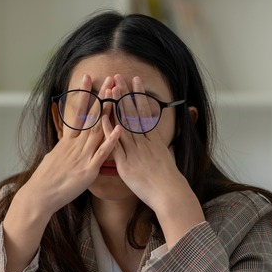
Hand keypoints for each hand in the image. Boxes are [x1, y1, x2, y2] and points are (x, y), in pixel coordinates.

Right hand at [20, 74, 121, 215]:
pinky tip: (119, 128)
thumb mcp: (54, 157)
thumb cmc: (46, 180)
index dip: (83, 94)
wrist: (40, 195)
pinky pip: (102, 153)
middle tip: (109, 78)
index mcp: (67, 141)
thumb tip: (65, 142)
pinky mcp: (88, 170)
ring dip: (109, 111)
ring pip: (98, 129)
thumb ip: (63, 148)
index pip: (77, 112)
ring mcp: (82, 156)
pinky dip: (111, 140)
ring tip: (117, 95)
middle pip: (91, 116)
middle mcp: (75, 145)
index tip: (87, 78)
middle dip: (101, 96)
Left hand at [106, 74, 204, 245]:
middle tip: (118, 76)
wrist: (169, 194)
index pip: (145, 112)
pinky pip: (115, 144)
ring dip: (116, 105)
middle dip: (125, 94)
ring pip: (124, 124)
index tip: (135, 81)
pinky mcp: (126, 164)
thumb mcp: (167, 159)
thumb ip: (161, 148)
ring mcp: (135, 152)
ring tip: (110, 88)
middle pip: (133, 113)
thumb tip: (161, 143)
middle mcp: (144, 142)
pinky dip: (109, 130)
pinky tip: (102, 117)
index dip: (139, 96)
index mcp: (154, 140)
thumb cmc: (169, 181)